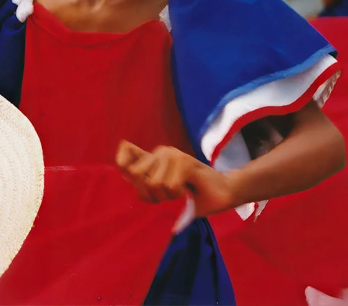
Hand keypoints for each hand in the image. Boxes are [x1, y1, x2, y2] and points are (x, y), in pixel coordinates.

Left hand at [116, 141, 236, 217]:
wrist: (225, 194)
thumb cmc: (195, 195)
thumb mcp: (165, 191)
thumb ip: (146, 183)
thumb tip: (124, 172)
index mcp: (155, 158)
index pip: (125, 151)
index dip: (122, 165)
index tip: (135, 178)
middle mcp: (161, 152)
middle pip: (136, 175)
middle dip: (149, 194)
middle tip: (166, 196)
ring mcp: (174, 155)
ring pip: (153, 183)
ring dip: (167, 196)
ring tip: (181, 192)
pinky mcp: (185, 162)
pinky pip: (170, 186)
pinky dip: (178, 194)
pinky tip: (189, 189)